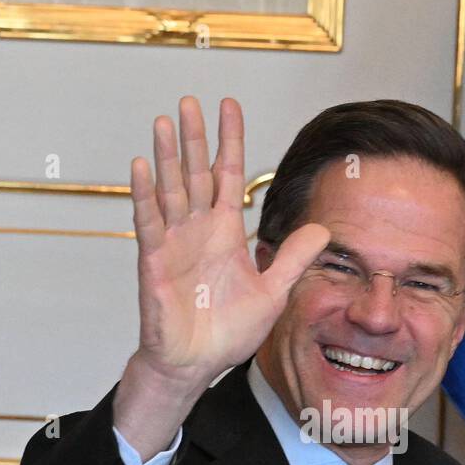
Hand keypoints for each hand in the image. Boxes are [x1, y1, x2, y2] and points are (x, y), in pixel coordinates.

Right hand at [129, 96, 328, 385]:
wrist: (196, 364)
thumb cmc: (227, 332)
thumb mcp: (272, 291)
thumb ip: (293, 258)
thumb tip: (323, 228)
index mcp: (225, 233)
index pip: (227, 176)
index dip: (229, 141)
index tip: (229, 106)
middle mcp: (197, 230)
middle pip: (195, 173)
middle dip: (194, 138)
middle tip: (191, 101)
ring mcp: (173, 243)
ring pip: (170, 189)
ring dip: (167, 155)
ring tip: (165, 121)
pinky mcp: (154, 261)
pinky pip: (149, 221)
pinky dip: (145, 194)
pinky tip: (141, 165)